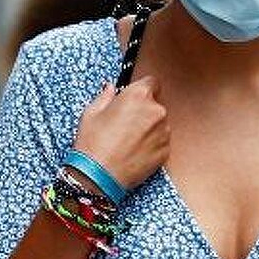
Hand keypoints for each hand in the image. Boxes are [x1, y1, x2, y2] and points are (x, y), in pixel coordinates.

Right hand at [71, 77, 169, 193]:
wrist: (99, 175)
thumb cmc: (93, 142)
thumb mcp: (91, 112)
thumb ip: (106, 96)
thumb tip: (110, 87)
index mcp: (139, 96)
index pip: (153, 82)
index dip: (144, 89)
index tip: (136, 97)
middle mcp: (157, 111)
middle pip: (156, 104)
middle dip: (144, 110)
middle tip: (126, 123)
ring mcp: (164, 132)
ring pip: (159, 124)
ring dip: (149, 128)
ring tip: (128, 140)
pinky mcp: (166, 150)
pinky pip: (161, 141)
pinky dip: (151, 144)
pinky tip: (134, 151)